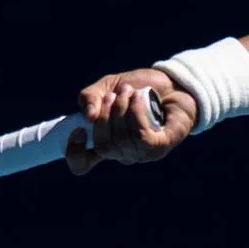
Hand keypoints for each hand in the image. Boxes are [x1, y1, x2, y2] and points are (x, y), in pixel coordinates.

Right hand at [65, 67, 198, 175]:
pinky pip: (141, 137)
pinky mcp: (160, 147)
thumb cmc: (141, 88)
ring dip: (123, 109)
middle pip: (103, 147)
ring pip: (122, 140)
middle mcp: (122, 153)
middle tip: (116, 94)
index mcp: (106, 142)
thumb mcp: (109, 86)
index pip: (82, 164)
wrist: (174, 83)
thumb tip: (88, 116)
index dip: (74, 153)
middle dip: (106, 116)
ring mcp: (142, 153)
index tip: (78, 130)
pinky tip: (139, 99)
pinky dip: (137, 114)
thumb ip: (90, 97)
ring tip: (130, 91)